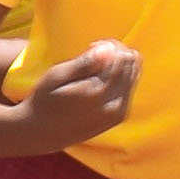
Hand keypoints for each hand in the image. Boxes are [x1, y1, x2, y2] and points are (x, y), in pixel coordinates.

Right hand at [17, 40, 141, 154]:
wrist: (44, 133)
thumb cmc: (46, 100)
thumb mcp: (56, 76)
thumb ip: (83, 63)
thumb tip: (108, 49)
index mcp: (97, 92)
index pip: (122, 57)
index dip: (109, 45)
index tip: (92, 45)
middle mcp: (114, 104)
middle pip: (132, 64)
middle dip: (117, 52)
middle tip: (96, 54)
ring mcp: (119, 112)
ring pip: (135, 74)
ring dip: (120, 64)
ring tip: (98, 66)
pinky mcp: (119, 117)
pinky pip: (130, 87)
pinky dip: (120, 78)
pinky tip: (101, 79)